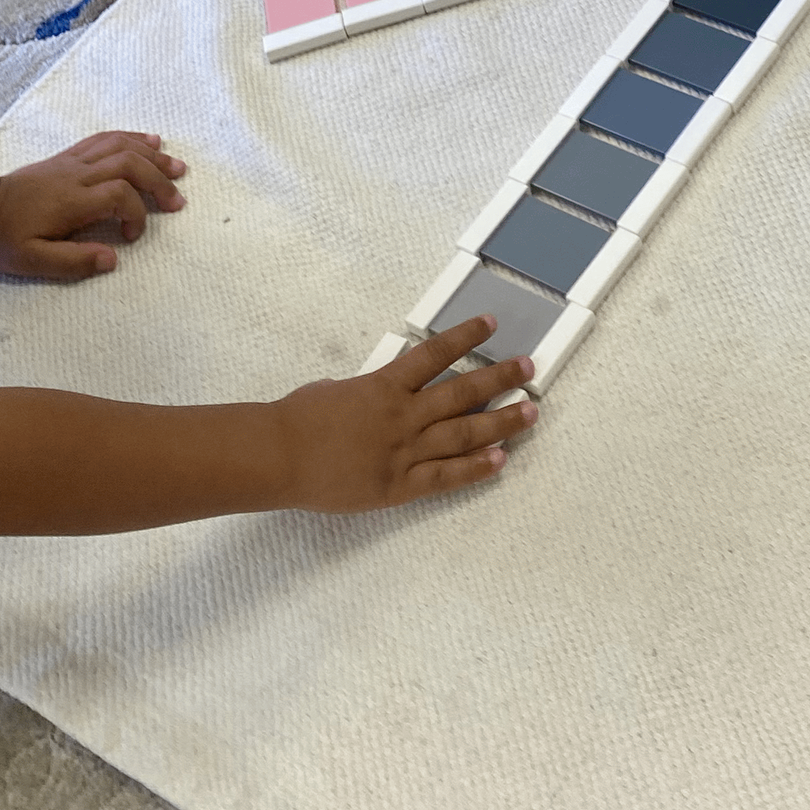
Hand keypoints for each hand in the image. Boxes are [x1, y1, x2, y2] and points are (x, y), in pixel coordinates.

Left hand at [0, 131, 186, 278]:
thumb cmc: (4, 238)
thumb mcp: (31, 261)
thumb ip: (72, 262)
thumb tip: (112, 259)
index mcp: (71, 202)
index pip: (118, 195)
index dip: (136, 214)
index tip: (130, 237)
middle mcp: (77, 176)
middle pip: (128, 164)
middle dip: (158, 180)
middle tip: (177, 201)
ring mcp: (74, 162)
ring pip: (121, 147)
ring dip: (153, 155)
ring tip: (177, 167)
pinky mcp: (70, 157)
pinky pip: (105, 139)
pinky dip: (132, 138)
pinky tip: (151, 141)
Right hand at [273, 316, 537, 511]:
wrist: (279, 457)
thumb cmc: (299, 418)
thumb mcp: (338, 388)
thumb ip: (370, 389)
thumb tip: (385, 389)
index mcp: (386, 385)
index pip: (435, 353)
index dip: (466, 336)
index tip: (490, 323)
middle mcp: (403, 415)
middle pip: (462, 393)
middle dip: (500, 379)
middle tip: (528, 368)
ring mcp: (404, 451)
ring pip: (464, 434)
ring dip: (501, 423)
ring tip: (530, 414)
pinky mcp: (399, 485)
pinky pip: (446, 477)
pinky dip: (475, 469)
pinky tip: (501, 460)